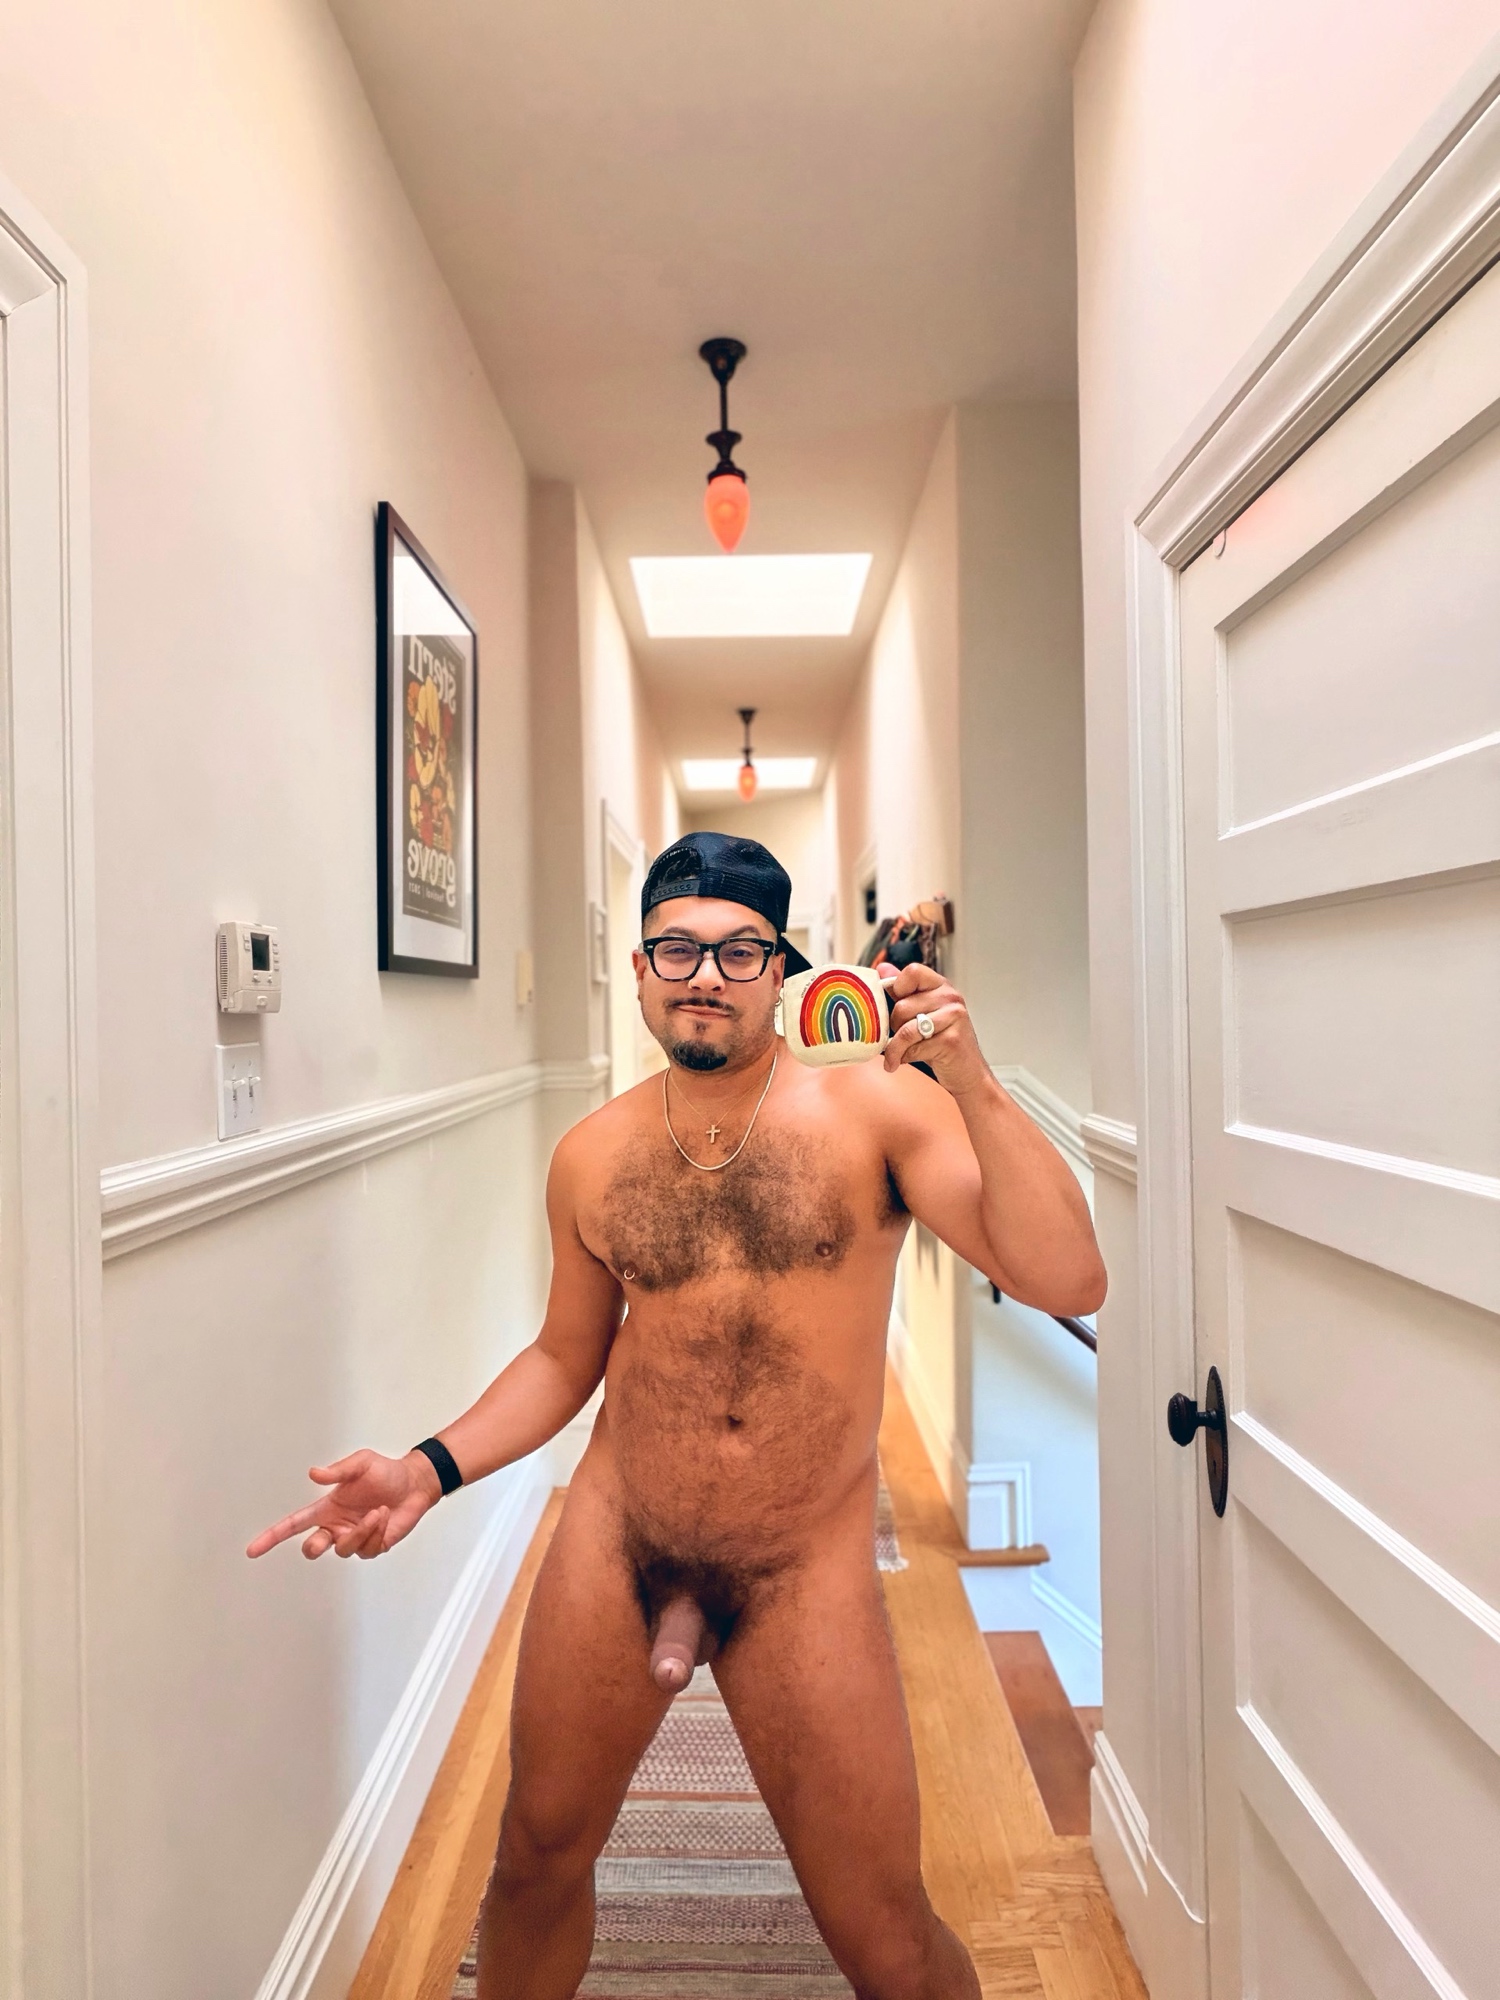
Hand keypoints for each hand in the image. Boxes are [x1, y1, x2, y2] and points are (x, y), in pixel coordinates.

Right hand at [245, 1448, 441, 1561]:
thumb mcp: (361, 1463)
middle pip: (312, 1547)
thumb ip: (337, 1470)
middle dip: (316, 1544)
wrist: (415, 1484)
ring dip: (362, 1530)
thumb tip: (314, 1473)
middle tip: (329, 1533)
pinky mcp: (372, 1546)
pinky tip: (386, 1518)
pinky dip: (377, 1532)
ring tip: (379, 1511)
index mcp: (326, 1508)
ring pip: (343, 1549)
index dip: (272, 1537)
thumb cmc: (386, 1472)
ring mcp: (353, 1538)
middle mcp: (336, 1526)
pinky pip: (367, 1549)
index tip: (253, 1550)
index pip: (293, 1525)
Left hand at [878, 961, 989, 1095]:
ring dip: (895, 1048)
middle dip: (894, 1027)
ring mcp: (954, 1018)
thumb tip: (881, 968)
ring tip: (894, 1056)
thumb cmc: (942, 1042)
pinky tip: (909, 1059)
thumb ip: (903, 991)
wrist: (968, 1073)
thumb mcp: (922, 1012)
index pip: (912, 972)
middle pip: (902, 1006)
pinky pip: (915, 1048)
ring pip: (906, 1029)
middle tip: (897, 1038)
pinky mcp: (951, 1040)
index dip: (897, 988)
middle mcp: (951, 998)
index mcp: (941, 986)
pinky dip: (906, 1058)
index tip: (895, 1005)